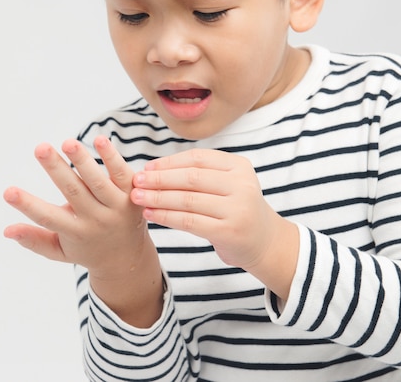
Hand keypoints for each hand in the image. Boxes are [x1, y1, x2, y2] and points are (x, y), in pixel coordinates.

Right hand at [3, 136, 147, 278]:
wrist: (129, 259)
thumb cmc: (87, 249)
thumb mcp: (59, 251)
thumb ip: (34, 240)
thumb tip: (6, 230)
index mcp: (76, 232)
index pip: (48, 218)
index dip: (27, 206)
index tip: (8, 191)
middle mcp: (97, 219)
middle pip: (74, 192)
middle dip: (56, 169)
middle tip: (39, 148)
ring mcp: (117, 207)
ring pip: (98, 182)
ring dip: (83, 161)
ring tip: (67, 142)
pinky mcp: (132, 194)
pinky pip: (122, 174)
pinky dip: (112, 157)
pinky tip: (100, 140)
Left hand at [130, 148, 287, 270]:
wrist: (264, 241)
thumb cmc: (236, 209)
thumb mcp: (229, 183)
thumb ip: (201, 173)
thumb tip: (153, 169)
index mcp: (239, 166)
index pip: (197, 159)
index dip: (169, 162)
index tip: (147, 168)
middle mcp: (241, 185)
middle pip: (191, 178)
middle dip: (159, 179)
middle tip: (136, 182)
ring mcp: (237, 208)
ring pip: (187, 200)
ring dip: (158, 198)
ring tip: (137, 198)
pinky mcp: (229, 231)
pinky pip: (189, 221)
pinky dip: (166, 217)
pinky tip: (150, 214)